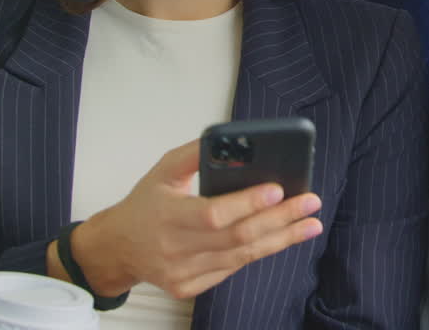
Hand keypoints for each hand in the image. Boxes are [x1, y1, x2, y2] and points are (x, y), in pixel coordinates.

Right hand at [67, 140, 322, 299]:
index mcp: (166, 215)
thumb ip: (196, 153)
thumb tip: (233, 141)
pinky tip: (281, 237)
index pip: (214, 214)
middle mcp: (174, 249)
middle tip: (310, 203)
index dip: (248, 203)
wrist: (117, 247)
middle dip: (280, 219)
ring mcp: (182, 273)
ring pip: (241, 256)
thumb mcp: (163, 170)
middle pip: (237, 237)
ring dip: (281, 239)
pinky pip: (232, 268)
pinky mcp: (189, 287)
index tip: (278, 189)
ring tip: (310, 224)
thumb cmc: (145, 203)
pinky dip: (258, 251)